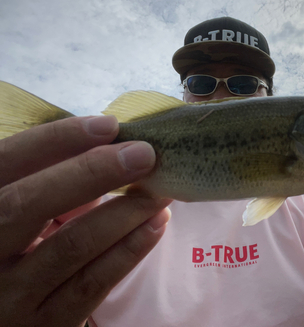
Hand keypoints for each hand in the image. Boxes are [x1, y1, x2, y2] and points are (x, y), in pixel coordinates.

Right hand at [0, 116, 171, 326]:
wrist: (6, 316)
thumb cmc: (13, 255)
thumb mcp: (18, 217)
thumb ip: (46, 190)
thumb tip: (104, 165)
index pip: (5, 163)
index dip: (55, 140)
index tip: (108, 125)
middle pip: (29, 204)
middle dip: (92, 172)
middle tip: (144, 154)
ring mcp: (9, 296)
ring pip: (70, 245)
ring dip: (125, 211)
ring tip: (160, 189)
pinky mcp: (44, 326)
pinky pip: (93, 283)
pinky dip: (130, 249)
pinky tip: (156, 224)